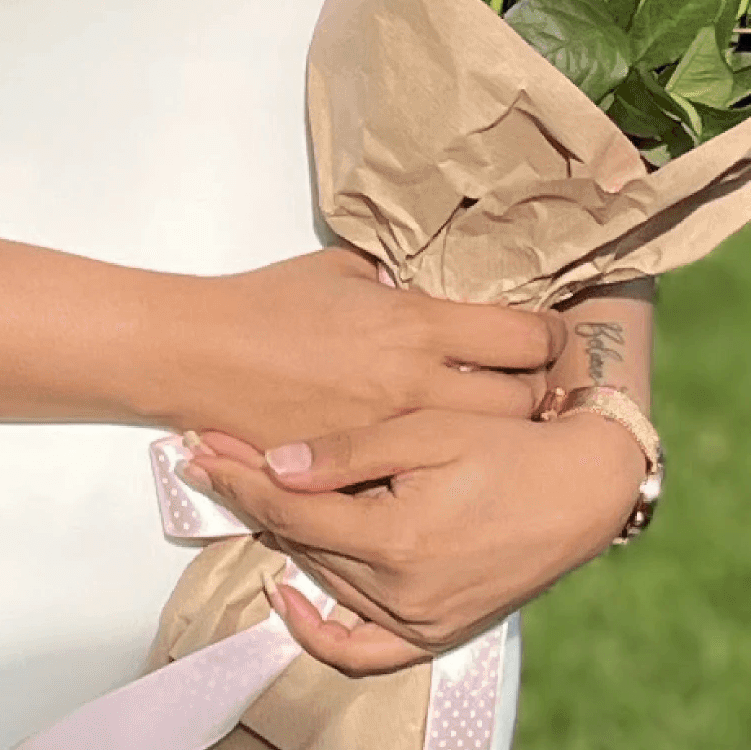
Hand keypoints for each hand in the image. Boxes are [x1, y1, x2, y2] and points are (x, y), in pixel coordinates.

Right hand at [174, 250, 564, 451]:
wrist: (202, 354)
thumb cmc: (268, 302)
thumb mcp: (342, 271)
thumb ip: (394, 284)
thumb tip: (421, 290)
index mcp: (415, 323)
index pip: (521, 337)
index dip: (548, 337)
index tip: (547, 336)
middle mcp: (414, 382)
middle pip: (518, 403)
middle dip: (533, 395)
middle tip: (529, 386)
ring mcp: (390, 434)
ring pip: (481, 447)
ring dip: (494, 437)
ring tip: (492, 426)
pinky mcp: (360, 472)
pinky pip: (422, 478)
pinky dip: (437, 471)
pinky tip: (437, 461)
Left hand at [181, 407, 644, 674]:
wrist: (582, 490)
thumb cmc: (509, 448)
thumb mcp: (426, 432)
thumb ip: (347, 455)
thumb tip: (276, 466)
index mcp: (394, 540)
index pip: (289, 511)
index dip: (239, 477)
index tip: (200, 450)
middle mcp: (401, 594)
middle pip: (298, 545)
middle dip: (249, 499)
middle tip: (209, 459)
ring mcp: (419, 623)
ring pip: (324, 582)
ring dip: (280, 542)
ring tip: (246, 496)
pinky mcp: (436, 635)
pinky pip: (362, 652)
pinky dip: (319, 632)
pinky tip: (288, 596)